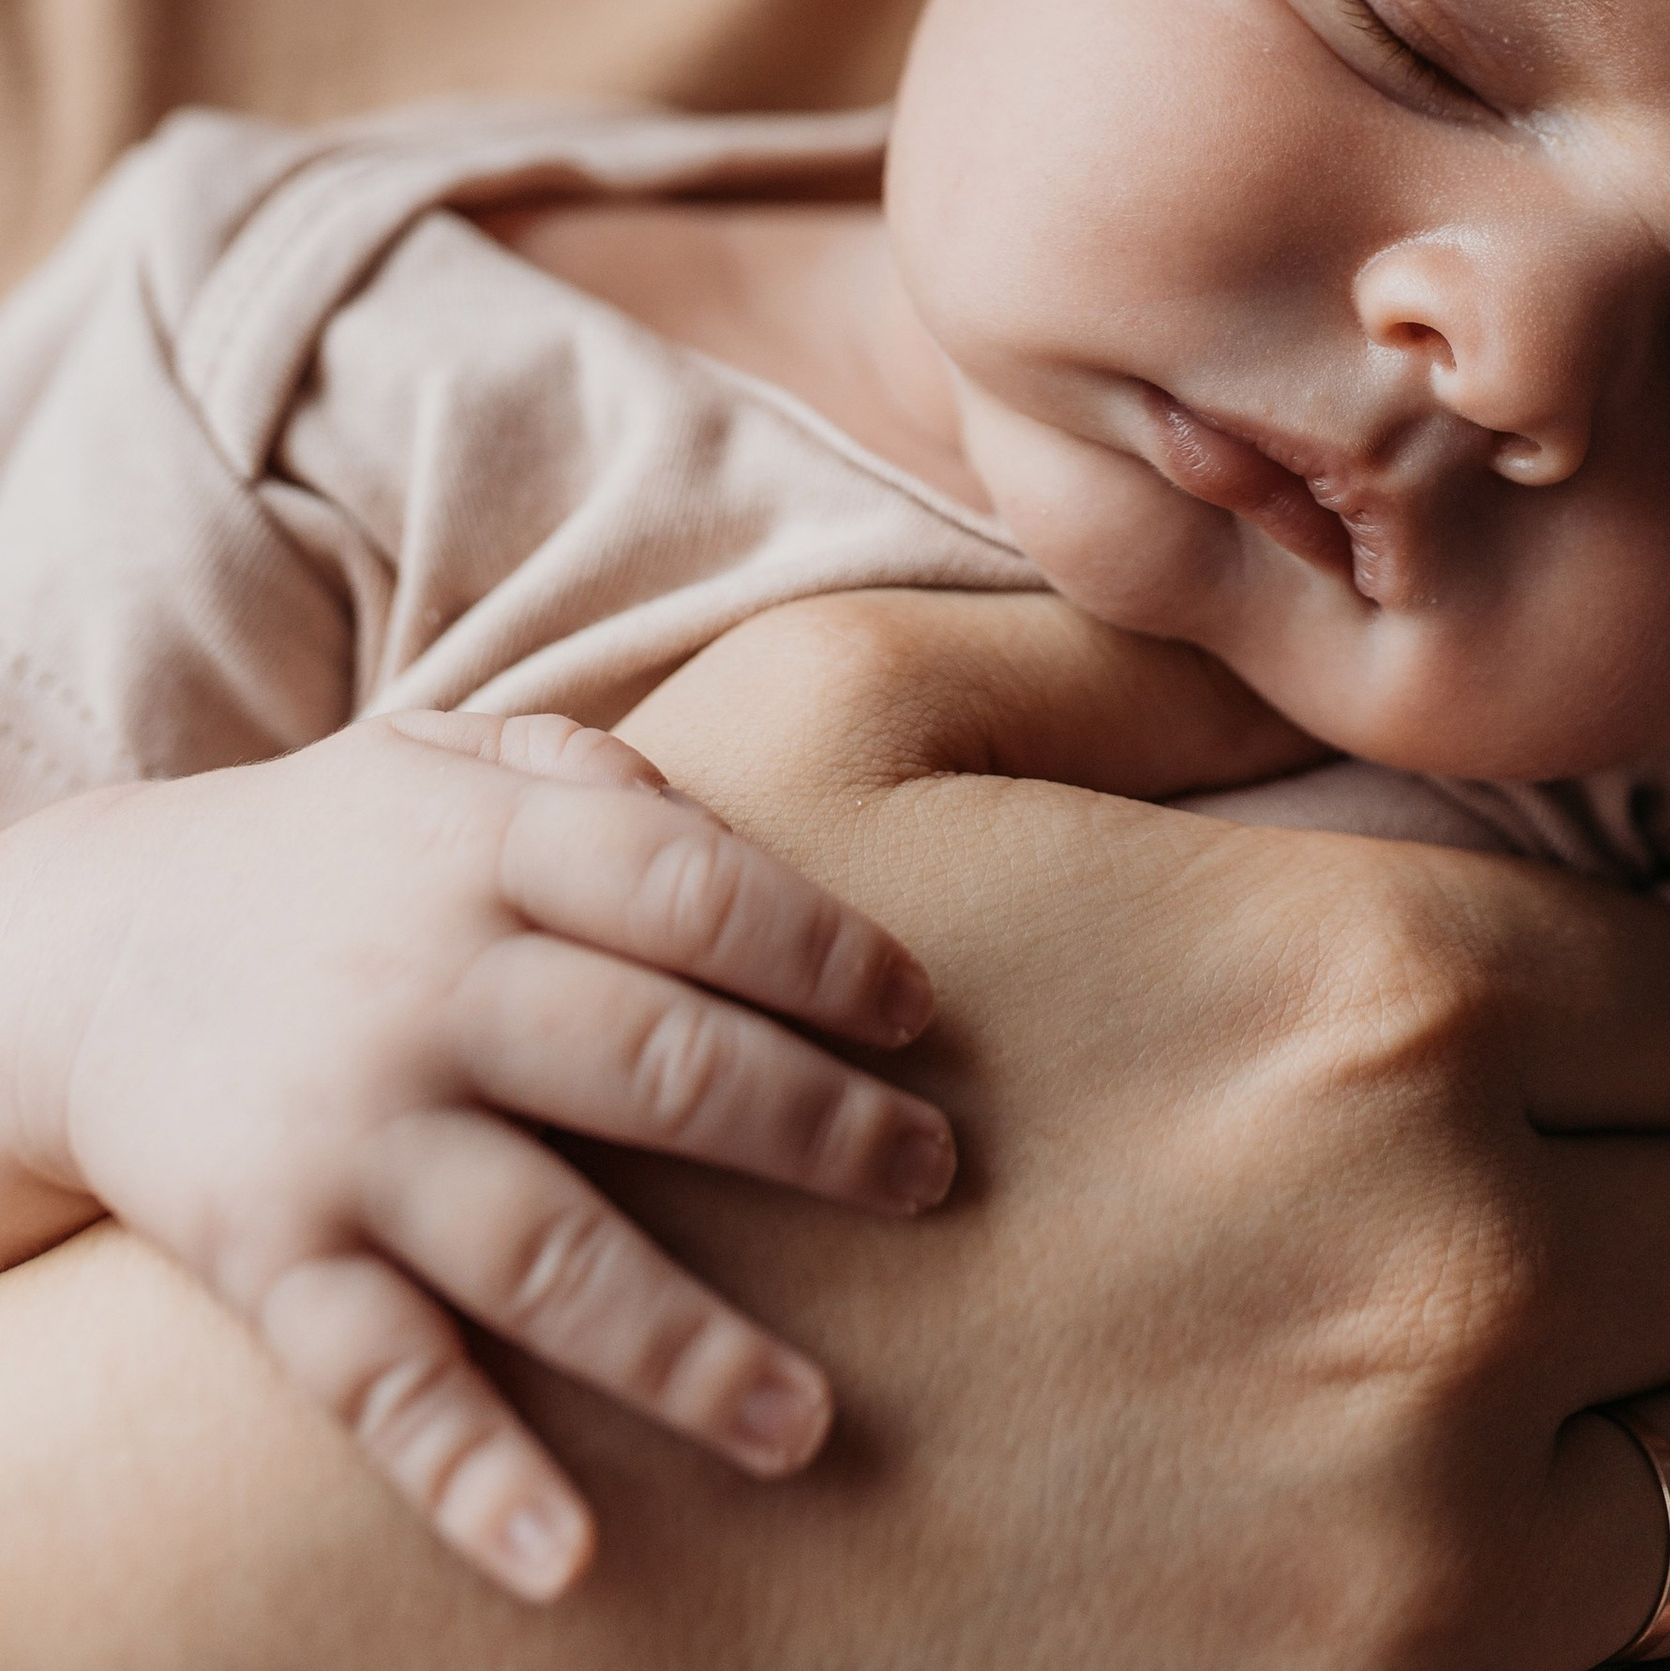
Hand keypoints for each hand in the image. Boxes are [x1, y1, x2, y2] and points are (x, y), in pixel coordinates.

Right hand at [0, 711, 953, 1600]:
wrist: (86, 946)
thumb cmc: (333, 858)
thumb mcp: (448, 761)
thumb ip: (595, 776)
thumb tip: (750, 834)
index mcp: (491, 851)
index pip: (690, 888)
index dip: (820, 950)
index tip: (921, 1017)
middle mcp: (432, 990)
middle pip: (651, 1063)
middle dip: (813, 1131)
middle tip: (932, 1181)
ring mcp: (355, 1132)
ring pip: (543, 1251)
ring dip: (684, 1346)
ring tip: (806, 1423)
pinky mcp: (276, 1259)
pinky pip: (385, 1382)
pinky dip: (472, 1475)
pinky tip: (564, 1560)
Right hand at [595, 597, 1669, 1666]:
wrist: (562, 1464)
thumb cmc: (695, 1063)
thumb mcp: (853, 718)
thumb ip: (1149, 659)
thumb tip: (1358, 631)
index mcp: (1374, 985)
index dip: (1650, 1003)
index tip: (1577, 1030)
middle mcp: (1462, 1253)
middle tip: (1580, 1180)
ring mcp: (1434, 1516)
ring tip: (1588, 1350)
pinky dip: (1643, 1562)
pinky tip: (1523, 1499)